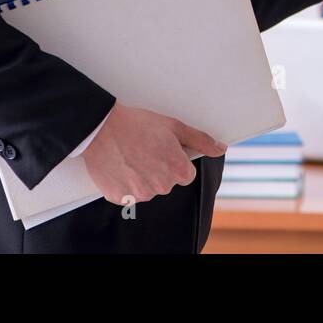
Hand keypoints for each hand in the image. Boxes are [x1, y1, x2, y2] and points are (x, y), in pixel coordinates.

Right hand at [81, 102, 226, 204]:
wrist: (101, 128)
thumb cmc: (138, 124)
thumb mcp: (174, 126)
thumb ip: (201, 140)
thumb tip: (221, 149)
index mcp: (177, 171)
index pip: (186, 174)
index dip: (175, 160)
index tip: (163, 149)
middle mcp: (161, 187)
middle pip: (167, 183)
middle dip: (159, 169)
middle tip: (145, 149)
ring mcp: (139, 195)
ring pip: (147, 189)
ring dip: (142, 177)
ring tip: (130, 155)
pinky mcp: (120, 198)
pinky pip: (128, 194)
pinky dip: (125, 183)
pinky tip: (120, 165)